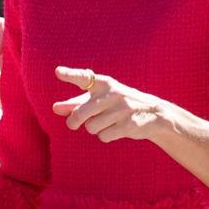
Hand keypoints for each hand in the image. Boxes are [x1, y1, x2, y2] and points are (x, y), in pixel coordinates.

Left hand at [52, 66, 170, 142]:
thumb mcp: (98, 100)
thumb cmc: (117, 105)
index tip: (57, 72)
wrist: (153, 113)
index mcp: (104, 83)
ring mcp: (122, 109)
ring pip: (91, 127)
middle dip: (74, 121)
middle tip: (73, 124)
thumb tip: (55, 108)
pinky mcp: (128, 124)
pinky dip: (106, 136)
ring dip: (95, 129)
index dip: (70, 75)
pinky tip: (116, 129)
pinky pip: (103, 136)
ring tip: (107, 122)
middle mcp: (112, 93)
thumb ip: (76, 103)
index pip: (84, 77)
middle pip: (81, 113)